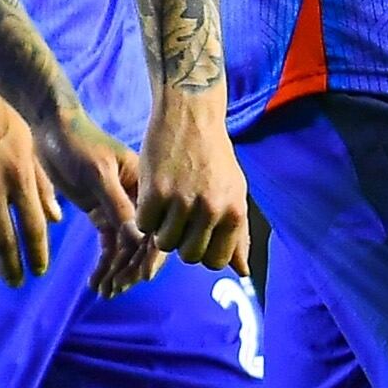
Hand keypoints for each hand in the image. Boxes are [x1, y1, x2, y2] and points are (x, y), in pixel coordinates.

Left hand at [38, 120, 162, 296]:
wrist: (51, 128)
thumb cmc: (77, 144)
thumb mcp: (98, 174)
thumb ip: (118, 206)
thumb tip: (139, 240)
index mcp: (144, 185)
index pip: (154, 226)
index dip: (150, 255)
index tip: (140, 278)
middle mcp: (136, 198)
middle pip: (141, 242)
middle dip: (130, 268)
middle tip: (116, 290)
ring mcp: (118, 206)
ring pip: (123, 247)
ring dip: (116, 270)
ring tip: (104, 292)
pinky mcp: (100, 211)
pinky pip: (108, 243)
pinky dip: (104, 263)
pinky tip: (96, 281)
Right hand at [133, 93, 250, 274]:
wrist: (190, 115)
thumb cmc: (214, 155)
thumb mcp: (234, 191)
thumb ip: (237, 233)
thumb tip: (243, 272)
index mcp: (234, 211)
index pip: (215, 261)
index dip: (202, 252)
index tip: (196, 236)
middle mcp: (211, 209)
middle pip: (189, 256)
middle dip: (181, 242)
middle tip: (179, 218)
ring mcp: (182, 201)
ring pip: (164, 243)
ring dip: (161, 230)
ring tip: (166, 206)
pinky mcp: (155, 191)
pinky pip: (144, 224)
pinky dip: (145, 215)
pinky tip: (153, 195)